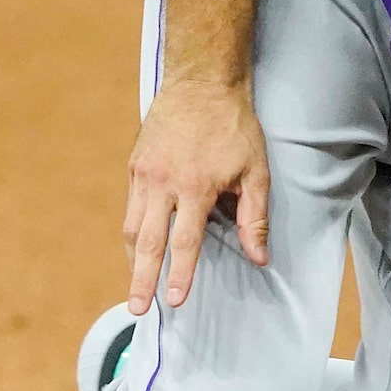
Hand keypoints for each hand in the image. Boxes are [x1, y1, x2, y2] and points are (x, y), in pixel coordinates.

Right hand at [124, 80, 269, 313]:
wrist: (202, 81)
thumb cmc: (234, 126)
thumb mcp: (256, 171)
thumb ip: (254, 218)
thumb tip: (259, 257)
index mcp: (195, 187)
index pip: (184, 243)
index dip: (179, 275)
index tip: (175, 301)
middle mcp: (163, 183)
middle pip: (147, 242)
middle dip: (141, 279)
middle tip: (137, 308)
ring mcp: (144, 173)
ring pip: (131, 226)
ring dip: (133, 258)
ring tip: (136, 283)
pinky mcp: (135, 164)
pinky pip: (130, 206)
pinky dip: (132, 230)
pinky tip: (138, 246)